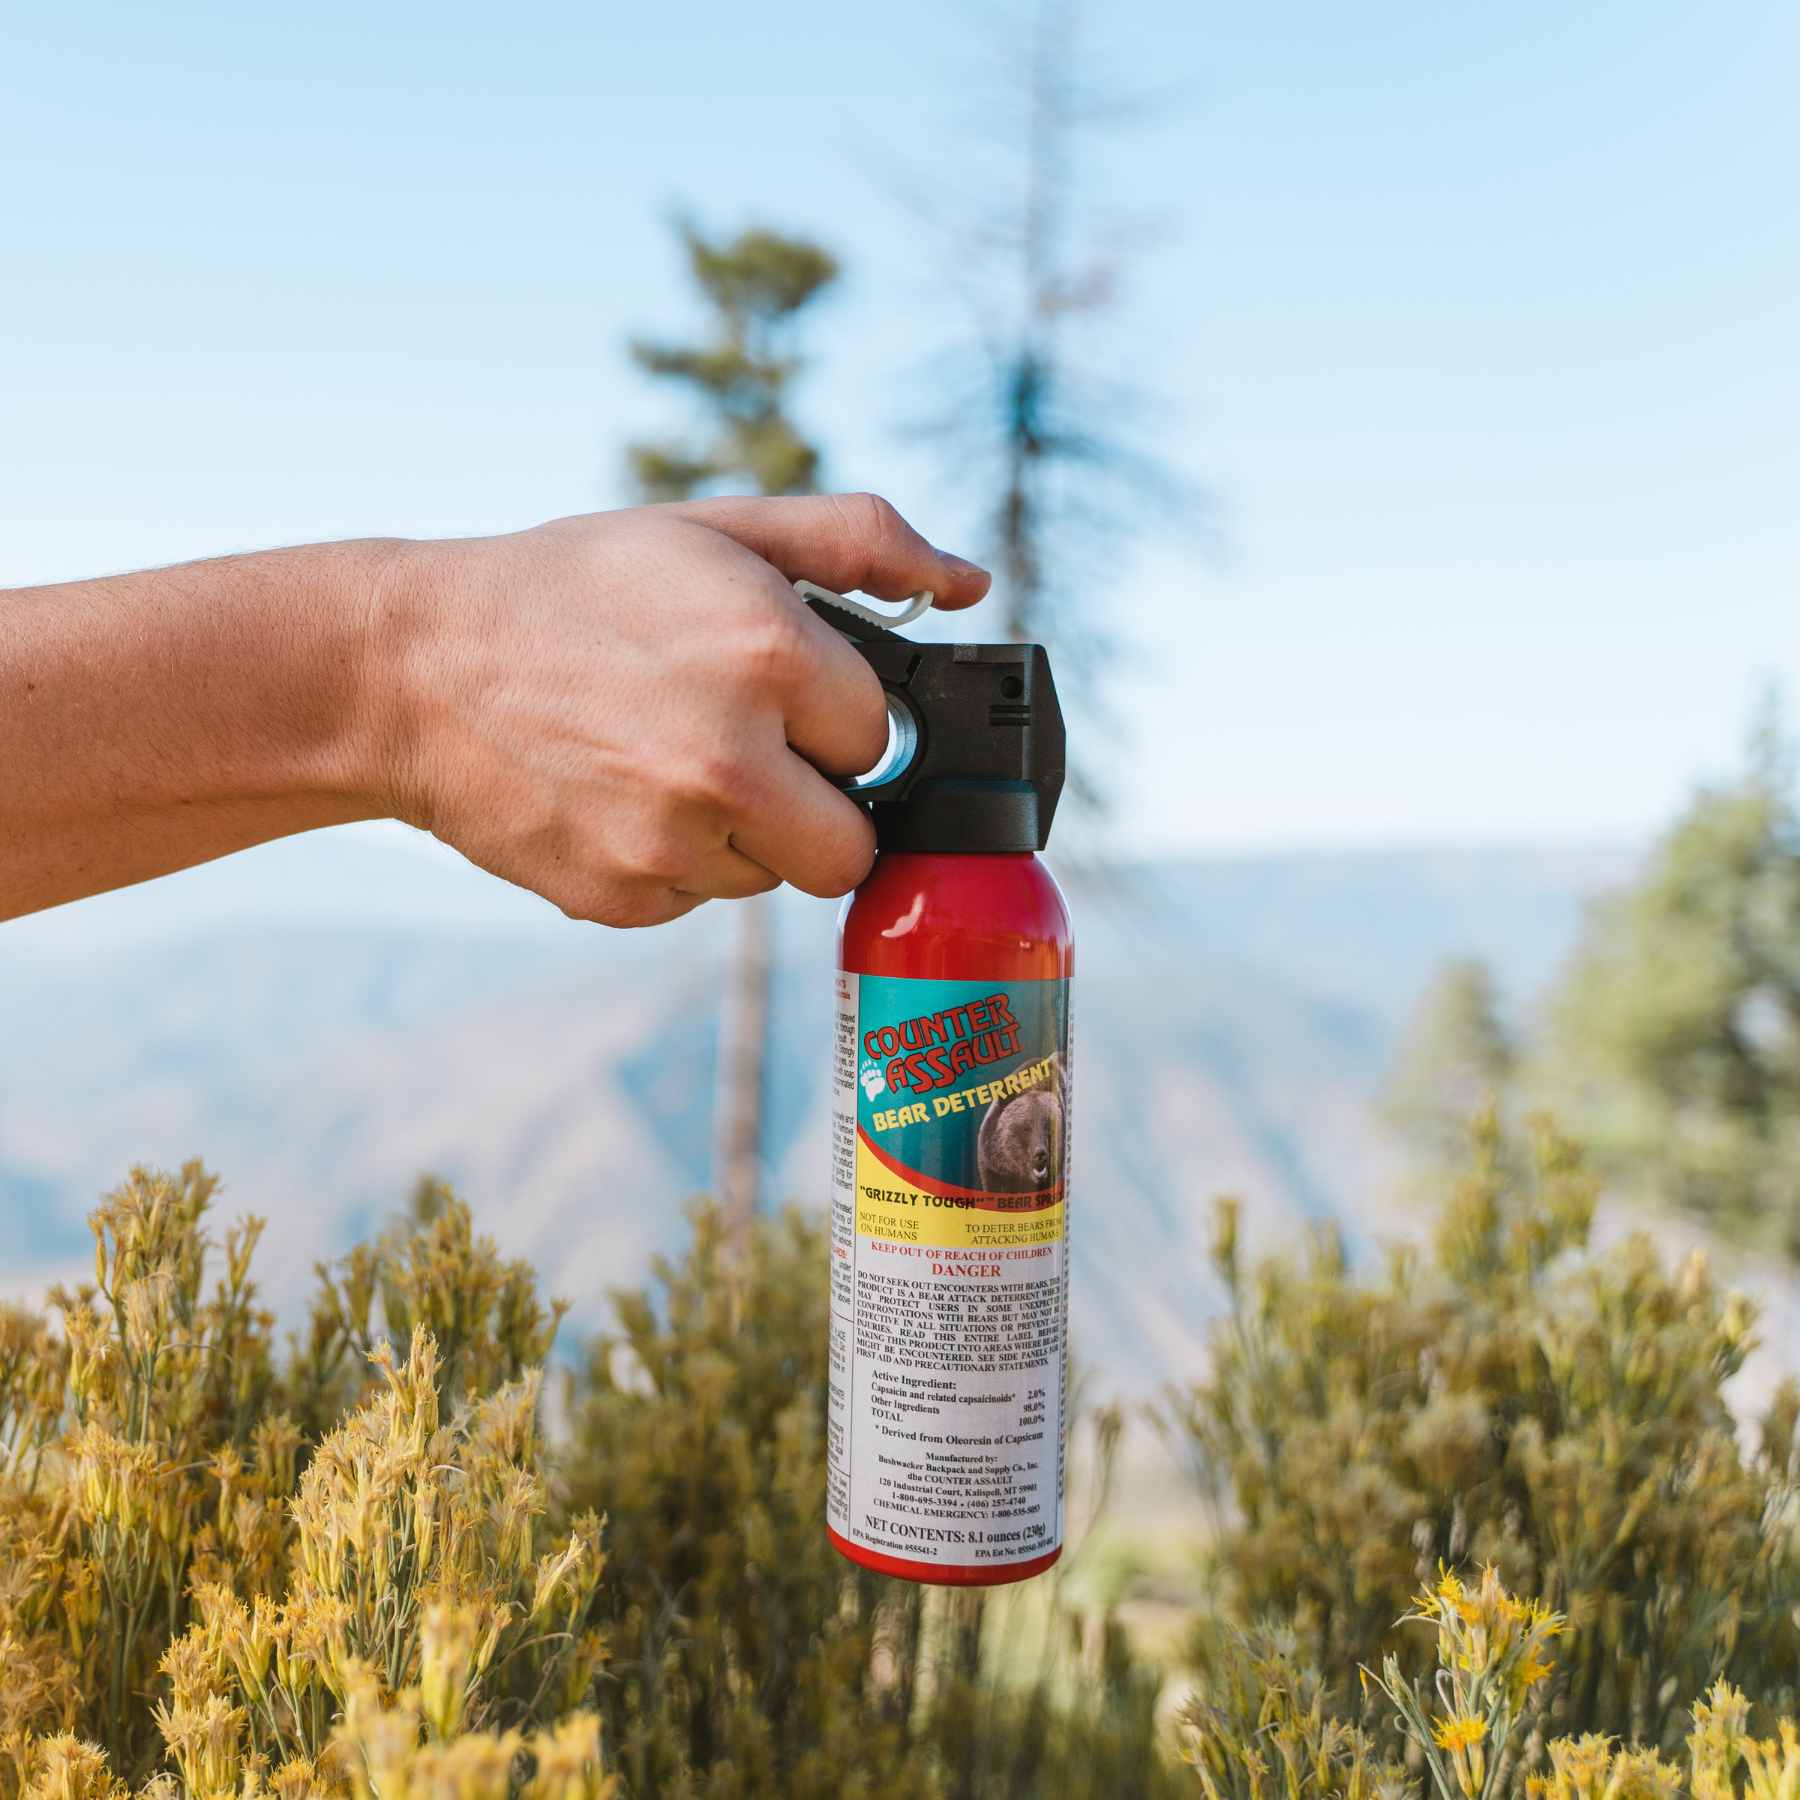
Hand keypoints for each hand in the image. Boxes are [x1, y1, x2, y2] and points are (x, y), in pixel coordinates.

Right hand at [379, 495, 989, 926]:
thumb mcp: (718, 528)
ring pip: (773, 876)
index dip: (834, 715)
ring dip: (746, 832)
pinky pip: (699, 899)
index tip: (783, 695)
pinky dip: (677, 861)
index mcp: (769, 655)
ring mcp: (673, 844)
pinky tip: (622, 798)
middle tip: (750, 750)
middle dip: (816, 801)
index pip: (880, 734)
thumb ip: (860, 540)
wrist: (414, 670)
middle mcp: (729, 761)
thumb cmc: (577, 588)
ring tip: (666, 760)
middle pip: (852, 843)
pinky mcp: (626, 900)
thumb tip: (971, 585)